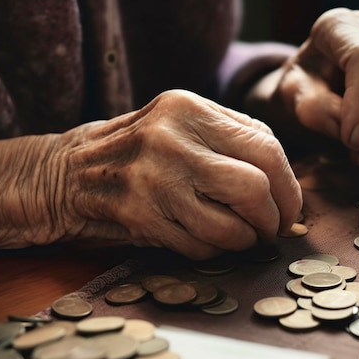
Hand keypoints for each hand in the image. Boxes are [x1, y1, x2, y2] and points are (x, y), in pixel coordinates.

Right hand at [0, 90, 301, 259]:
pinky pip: (198, 246)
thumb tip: (287, 183)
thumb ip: (233, 139)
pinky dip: (213, 251)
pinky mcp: (136, 215)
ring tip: (240, 237)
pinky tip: (204, 240)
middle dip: (273, 219)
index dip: (289, 188)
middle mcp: (170, 139)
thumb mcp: (182, 123)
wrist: (69, 171)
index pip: (267, 148)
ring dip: (244, 240)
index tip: (288, 209)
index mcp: (189, 108)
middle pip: (254, 188)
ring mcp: (150, 178)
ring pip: (229, 226)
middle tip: (269, 229)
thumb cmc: (140, 149)